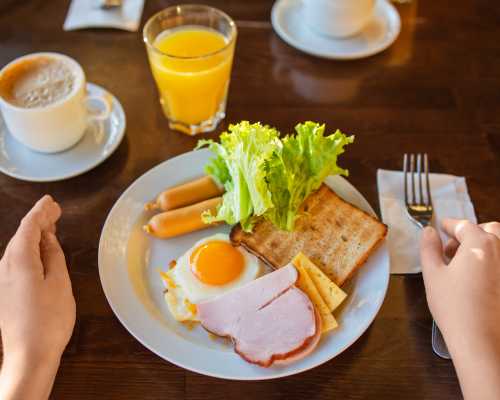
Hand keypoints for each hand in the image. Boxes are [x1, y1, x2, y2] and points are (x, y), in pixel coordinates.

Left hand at [0, 195, 75, 399]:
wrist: (29, 355)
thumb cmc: (49, 318)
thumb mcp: (59, 283)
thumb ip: (53, 257)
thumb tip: (49, 240)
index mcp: (19, 261)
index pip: (28, 227)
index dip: (40, 212)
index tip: (51, 201)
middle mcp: (5, 267)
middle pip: (20, 236)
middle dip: (37, 221)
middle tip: (55, 210)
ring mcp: (2, 281)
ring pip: (17, 249)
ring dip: (33, 235)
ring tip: (50, 226)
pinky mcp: (5, 293)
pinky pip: (16, 261)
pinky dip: (29, 250)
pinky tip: (40, 252)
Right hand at [420, 218, 499, 399]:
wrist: (481, 340)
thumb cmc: (454, 306)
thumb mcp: (433, 274)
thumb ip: (429, 248)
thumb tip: (428, 231)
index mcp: (479, 244)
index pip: (463, 225)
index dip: (449, 225)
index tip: (441, 227)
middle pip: (488, 230)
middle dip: (469, 234)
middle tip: (451, 249)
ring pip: (498, 246)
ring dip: (482, 247)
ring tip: (464, 264)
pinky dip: (491, 262)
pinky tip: (477, 279)